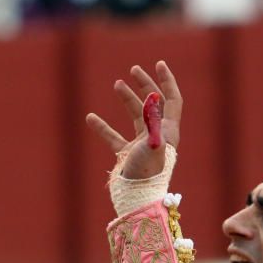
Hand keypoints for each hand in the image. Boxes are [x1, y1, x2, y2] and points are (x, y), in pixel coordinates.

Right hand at [85, 60, 182, 179]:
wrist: (136, 199)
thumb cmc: (147, 172)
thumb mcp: (152, 143)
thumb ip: (152, 120)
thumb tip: (153, 96)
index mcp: (168, 131)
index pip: (172, 100)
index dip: (167, 82)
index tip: (159, 64)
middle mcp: (157, 136)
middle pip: (154, 104)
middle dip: (146, 85)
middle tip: (134, 69)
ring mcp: (142, 146)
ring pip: (135, 117)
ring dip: (127, 99)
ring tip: (117, 84)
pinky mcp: (127, 156)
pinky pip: (114, 137)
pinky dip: (103, 127)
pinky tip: (90, 118)